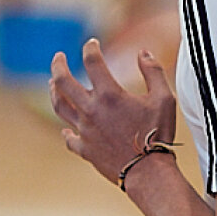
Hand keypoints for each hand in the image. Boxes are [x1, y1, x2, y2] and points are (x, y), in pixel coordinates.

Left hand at [50, 39, 178, 183]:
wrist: (148, 172)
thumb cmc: (157, 134)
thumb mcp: (164, 98)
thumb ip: (153, 72)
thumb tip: (143, 52)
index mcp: (109, 94)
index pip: (92, 61)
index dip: (90, 48)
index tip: (92, 43)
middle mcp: (91, 110)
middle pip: (63, 82)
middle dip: (58, 65)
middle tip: (58, 57)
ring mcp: (84, 130)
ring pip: (59, 107)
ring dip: (54, 92)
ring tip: (52, 84)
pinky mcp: (85, 149)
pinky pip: (69, 138)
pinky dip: (66, 132)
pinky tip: (66, 129)